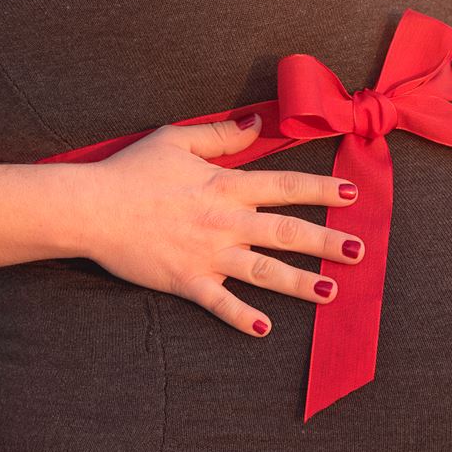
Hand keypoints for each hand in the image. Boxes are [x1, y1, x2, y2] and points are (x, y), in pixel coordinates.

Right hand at [75, 116, 364, 336]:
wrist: (91, 207)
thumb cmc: (131, 170)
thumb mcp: (176, 140)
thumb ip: (221, 135)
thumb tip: (256, 124)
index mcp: (225, 185)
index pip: (285, 186)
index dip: (321, 190)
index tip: (351, 195)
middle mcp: (224, 220)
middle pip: (286, 231)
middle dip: (327, 241)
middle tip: (360, 251)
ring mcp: (207, 253)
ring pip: (263, 271)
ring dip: (300, 282)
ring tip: (332, 291)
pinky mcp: (185, 280)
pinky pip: (220, 303)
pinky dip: (242, 317)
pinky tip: (265, 328)